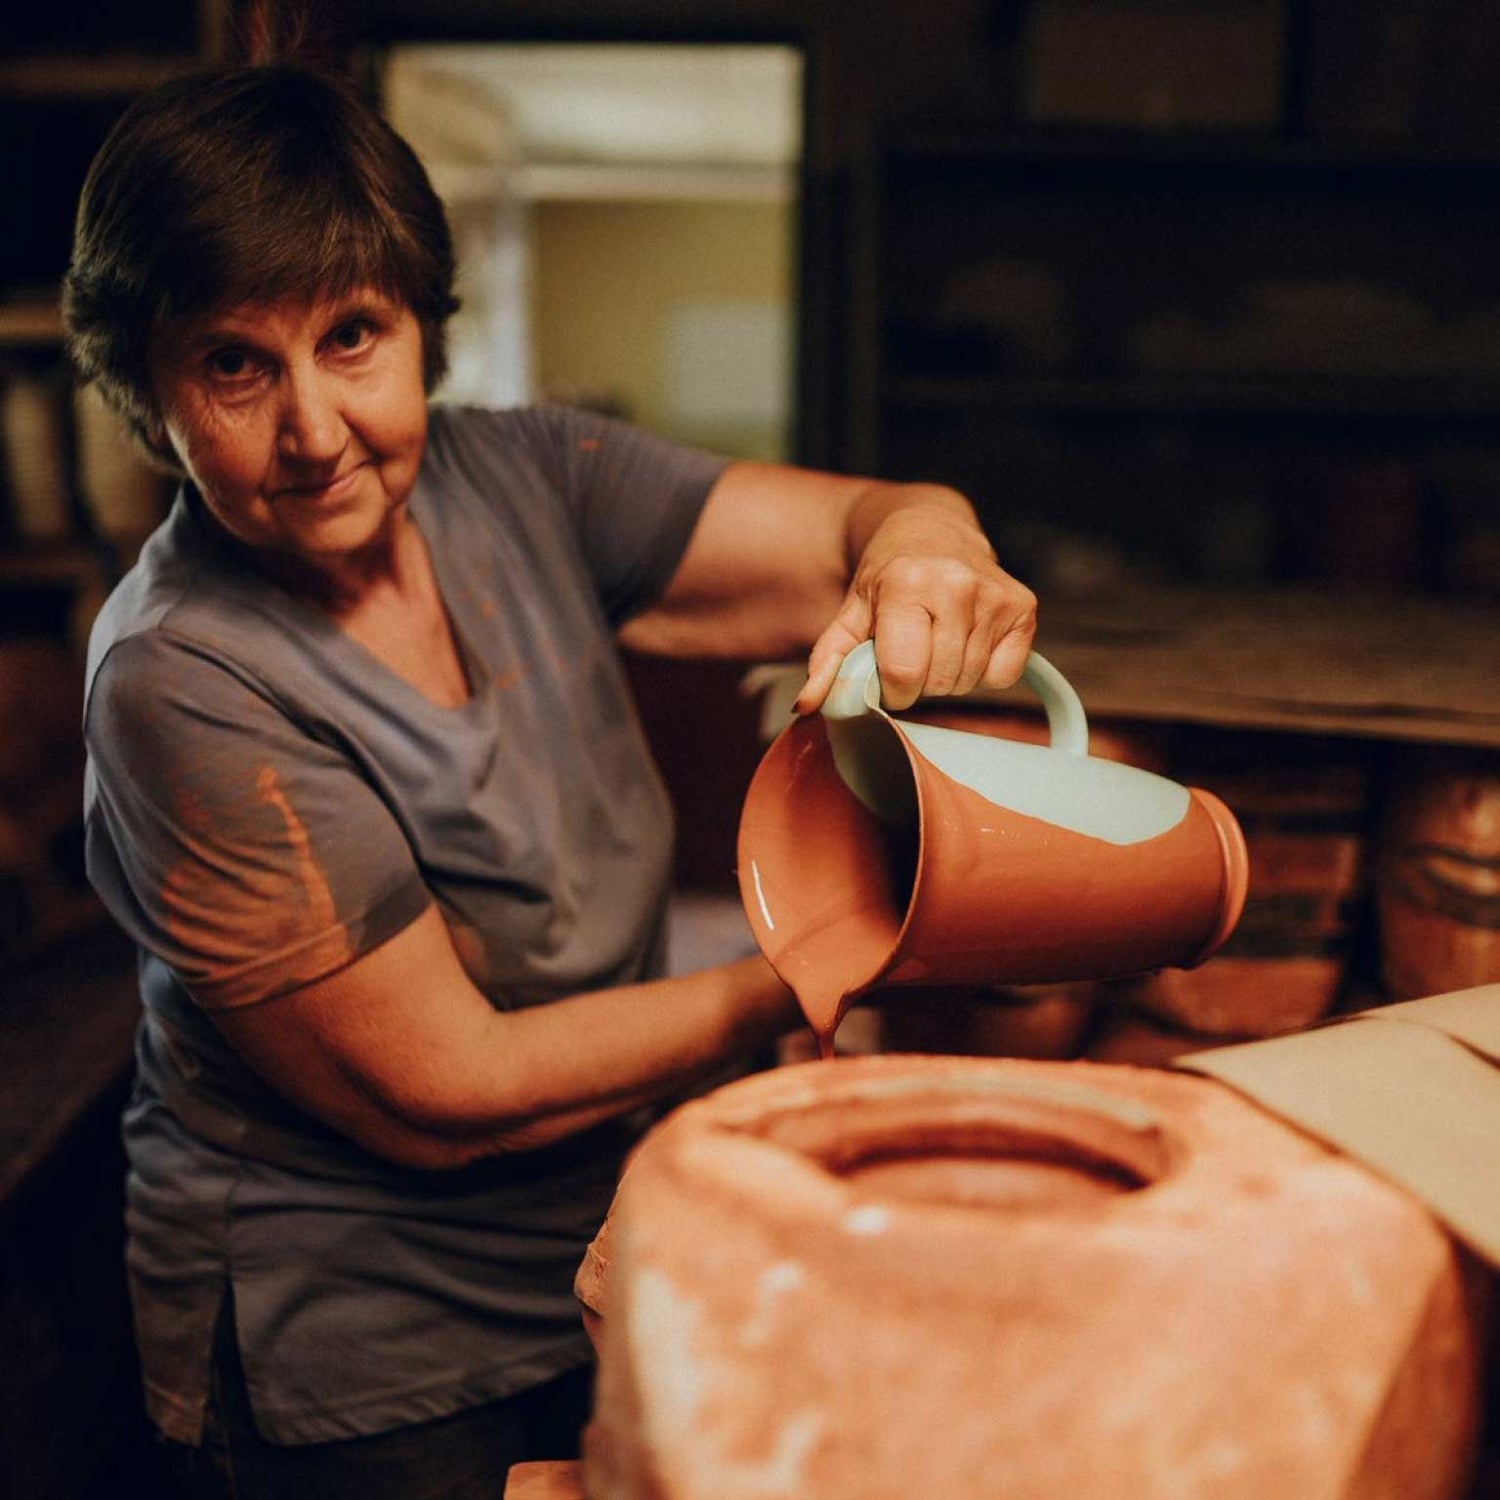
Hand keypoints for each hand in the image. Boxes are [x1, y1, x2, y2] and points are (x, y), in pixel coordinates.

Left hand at [794, 496, 1035, 713]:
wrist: (932, 529)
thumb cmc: (887, 576)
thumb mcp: (850, 613)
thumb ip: (828, 662)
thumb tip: (807, 706)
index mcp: (907, 584)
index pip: (904, 672)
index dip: (892, 687)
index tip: (887, 671)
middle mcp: (957, 585)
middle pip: (938, 681)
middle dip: (919, 681)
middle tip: (913, 650)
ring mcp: (995, 595)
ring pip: (969, 681)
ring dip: (949, 675)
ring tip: (937, 640)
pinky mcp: (1024, 606)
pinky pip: (1003, 675)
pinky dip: (984, 670)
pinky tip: (968, 639)